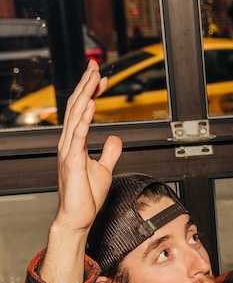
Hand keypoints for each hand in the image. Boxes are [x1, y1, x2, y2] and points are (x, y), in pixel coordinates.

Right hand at [54, 61, 122, 233]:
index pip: (82, 110)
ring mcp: (68, 150)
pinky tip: (90, 104)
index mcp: (75, 142)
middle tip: (95, 65)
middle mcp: (68, 142)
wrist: (77, 217)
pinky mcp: (71, 161)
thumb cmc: (87, 196)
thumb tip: (114, 138)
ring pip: (75, 116)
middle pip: (76, 106)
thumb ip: (109, 153)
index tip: (102, 77)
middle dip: (86, 85)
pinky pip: (77, 135)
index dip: (91, 92)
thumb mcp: (103, 169)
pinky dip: (83, 118)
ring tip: (94, 78)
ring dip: (85, 95)